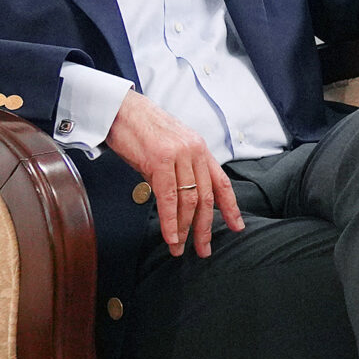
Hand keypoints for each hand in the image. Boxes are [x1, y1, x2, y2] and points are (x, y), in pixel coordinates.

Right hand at [104, 91, 244, 256]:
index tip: (237, 226)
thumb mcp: (170, 148)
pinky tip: (170, 237)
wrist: (121, 109)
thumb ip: (180, 171)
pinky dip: (170, 220)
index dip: (230, 207)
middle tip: (204, 249)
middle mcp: (195, 152)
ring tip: (180, 248)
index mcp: (200, 149)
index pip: (221, 182)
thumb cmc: (142, 128)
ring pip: (188, 200)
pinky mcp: (159, 160)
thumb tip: (179, 200)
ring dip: (185, 229)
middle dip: (205, 227)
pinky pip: (168, 197)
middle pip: (206, 197)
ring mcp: (179, 156)